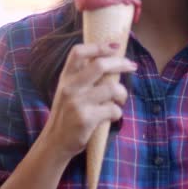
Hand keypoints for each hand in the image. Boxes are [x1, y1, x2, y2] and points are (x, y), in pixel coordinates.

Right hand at [45, 42, 135, 159]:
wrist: (55, 142)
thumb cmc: (68, 114)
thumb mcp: (68, 91)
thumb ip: (83, 77)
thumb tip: (111, 61)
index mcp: (66, 77)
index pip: (78, 52)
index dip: (99, 46)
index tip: (115, 46)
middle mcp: (70, 87)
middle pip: (100, 65)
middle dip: (121, 63)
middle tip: (132, 66)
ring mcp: (78, 102)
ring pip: (112, 88)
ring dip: (122, 93)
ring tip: (121, 99)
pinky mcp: (86, 118)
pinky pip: (113, 109)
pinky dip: (118, 112)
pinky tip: (113, 116)